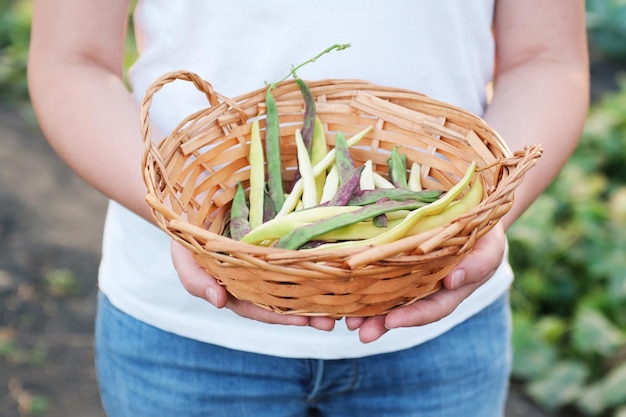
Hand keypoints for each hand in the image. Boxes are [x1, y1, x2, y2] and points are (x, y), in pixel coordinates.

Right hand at [170, 240, 336, 330]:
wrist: (194, 196)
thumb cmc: (187, 232)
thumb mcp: (183, 255)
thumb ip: (195, 279)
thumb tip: (219, 301)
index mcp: (235, 286)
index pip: (258, 306)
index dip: (278, 315)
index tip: (303, 320)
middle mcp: (256, 275)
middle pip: (283, 298)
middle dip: (307, 311)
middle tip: (332, 321)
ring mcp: (269, 255)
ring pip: (296, 278)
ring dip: (318, 290)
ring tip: (343, 303)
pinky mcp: (281, 234)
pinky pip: (301, 251)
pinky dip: (317, 262)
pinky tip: (337, 267)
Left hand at [345, 223, 505, 342]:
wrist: (470, 211)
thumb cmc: (484, 232)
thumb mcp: (491, 246)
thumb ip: (478, 264)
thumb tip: (454, 280)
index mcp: (451, 290)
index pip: (433, 308)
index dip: (414, 317)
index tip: (392, 321)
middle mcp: (427, 287)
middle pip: (404, 309)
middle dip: (381, 322)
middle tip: (360, 332)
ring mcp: (410, 275)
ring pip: (386, 295)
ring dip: (367, 309)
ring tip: (347, 321)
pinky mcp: (395, 259)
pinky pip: (377, 272)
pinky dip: (361, 282)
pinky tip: (343, 288)